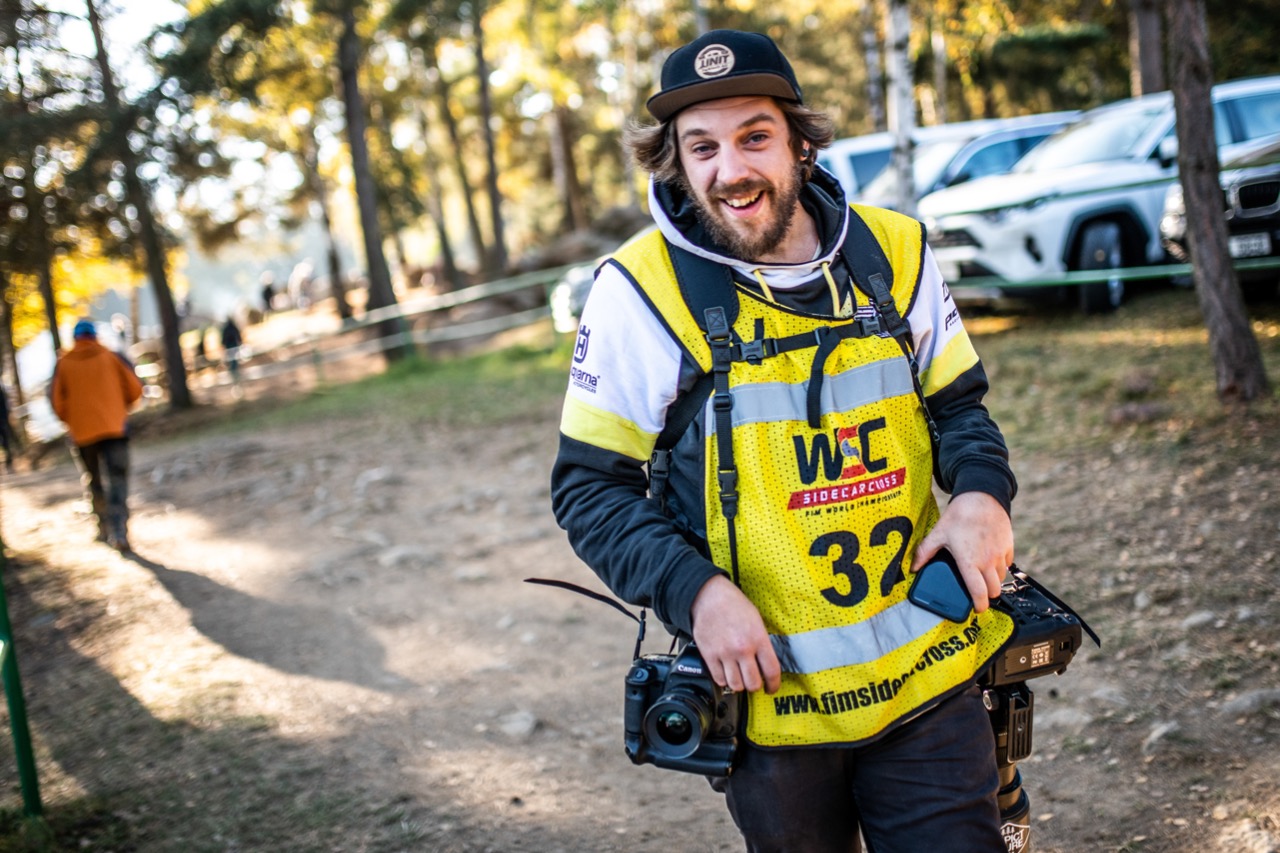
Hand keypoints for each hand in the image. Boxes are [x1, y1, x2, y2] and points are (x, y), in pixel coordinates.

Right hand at [689, 575, 781, 694]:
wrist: (709, 596)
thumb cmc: (733, 605)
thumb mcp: (756, 620)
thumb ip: (762, 643)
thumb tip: (766, 663)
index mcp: (758, 639)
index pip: (772, 671)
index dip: (774, 685)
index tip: (771, 688)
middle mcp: (742, 649)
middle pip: (753, 683)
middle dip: (755, 686)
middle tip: (754, 681)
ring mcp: (725, 654)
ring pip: (735, 685)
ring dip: (739, 685)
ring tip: (739, 677)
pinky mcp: (709, 655)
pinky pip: (718, 679)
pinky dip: (723, 680)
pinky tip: (726, 672)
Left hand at [911, 492, 1013, 612]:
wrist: (982, 496)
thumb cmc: (960, 515)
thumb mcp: (938, 533)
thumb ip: (925, 552)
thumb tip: (914, 567)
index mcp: (970, 562)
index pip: (979, 593)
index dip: (979, 606)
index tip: (976, 608)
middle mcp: (988, 561)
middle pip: (994, 591)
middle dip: (987, 595)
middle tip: (978, 592)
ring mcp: (1000, 554)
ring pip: (1001, 578)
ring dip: (993, 580)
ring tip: (982, 575)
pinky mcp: (1009, 546)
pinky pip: (1008, 563)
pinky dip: (1001, 566)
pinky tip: (990, 559)